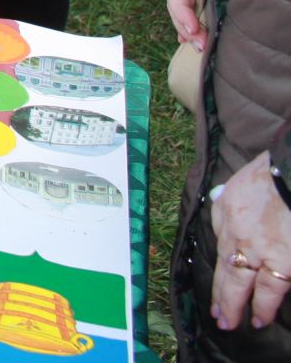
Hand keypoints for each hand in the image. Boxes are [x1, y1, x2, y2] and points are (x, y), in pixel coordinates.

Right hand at [167, 0, 210, 50]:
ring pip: (185, 8)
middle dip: (186, 26)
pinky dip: (192, 23)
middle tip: (201, 46)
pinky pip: (194, 6)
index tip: (193, 29)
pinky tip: (193, 38)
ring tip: (200, 47)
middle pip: (177, 3)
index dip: (181, 11)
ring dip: (190, 29)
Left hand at [210, 152, 290, 331]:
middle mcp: (238, 236)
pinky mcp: (285, 261)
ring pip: (244, 283)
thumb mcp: (236, 187)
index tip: (214, 288)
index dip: (218, 271)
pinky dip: (265, 305)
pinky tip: (261, 318)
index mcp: (226, 216)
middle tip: (218, 317)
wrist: (289, 175)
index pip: (219, 250)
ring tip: (235, 322)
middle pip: (227, 271)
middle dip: (221, 296)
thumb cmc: (268, 175)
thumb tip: (226, 221)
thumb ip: (229, 207)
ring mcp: (260, 250)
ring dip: (237, 305)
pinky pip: (272, 288)